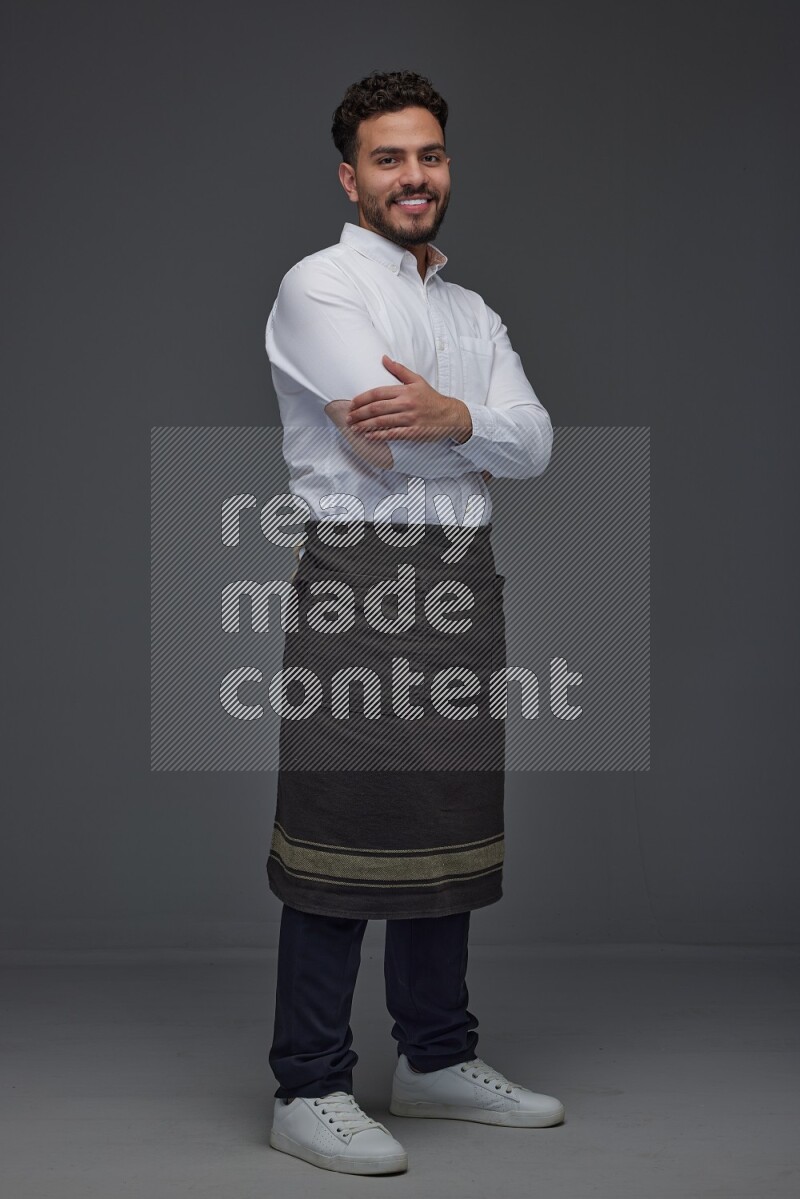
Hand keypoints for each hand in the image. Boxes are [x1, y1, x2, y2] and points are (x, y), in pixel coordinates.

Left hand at [346, 355, 471, 443]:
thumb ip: (399, 370)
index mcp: (405, 390)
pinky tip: (368, 436)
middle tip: (348, 418)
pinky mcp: (413, 432)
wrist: (450, 415)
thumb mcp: (417, 380)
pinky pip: (392, 434)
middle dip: (359, 413)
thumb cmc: (432, 398)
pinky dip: (379, 435)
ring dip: (365, 425)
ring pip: (382, 422)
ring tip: (354, 428)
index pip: (378, 393)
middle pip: (376, 408)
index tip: (352, 404)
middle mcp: (406, 404)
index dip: (362, 399)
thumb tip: (383, 358)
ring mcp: (409, 419)